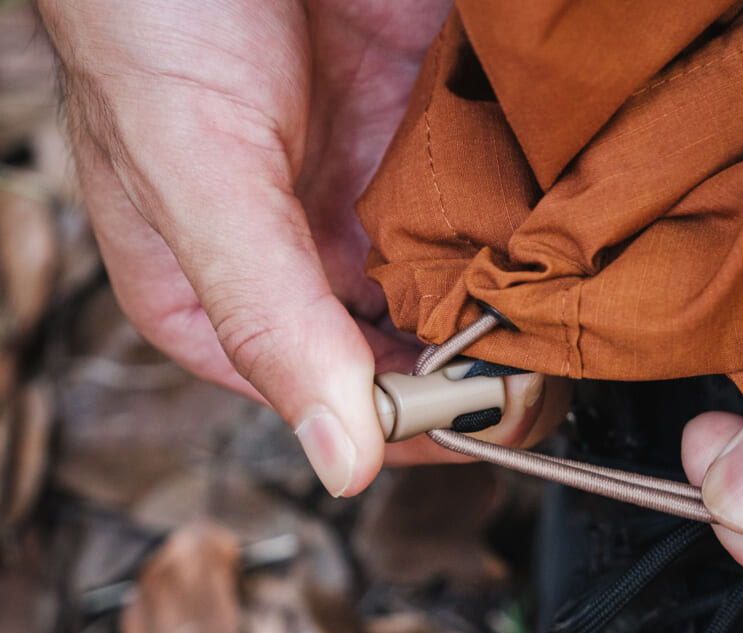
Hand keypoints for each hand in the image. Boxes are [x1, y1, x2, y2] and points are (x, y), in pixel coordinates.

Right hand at [39, 1, 564, 495]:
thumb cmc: (154, 20)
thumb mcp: (198, 178)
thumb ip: (267, 315)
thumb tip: (340, 461)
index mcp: (237, 297)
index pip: (338, 394)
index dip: (415, 417)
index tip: (489, 414)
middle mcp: (312, 255)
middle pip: (415, 342)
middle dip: (483, 356)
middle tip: (551, 356)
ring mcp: (374, 192)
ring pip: (466, 270)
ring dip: (519, 287)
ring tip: (571, 295)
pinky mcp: (423, 128)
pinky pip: (494, 187)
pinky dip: (534, 206)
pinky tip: (567, 218)